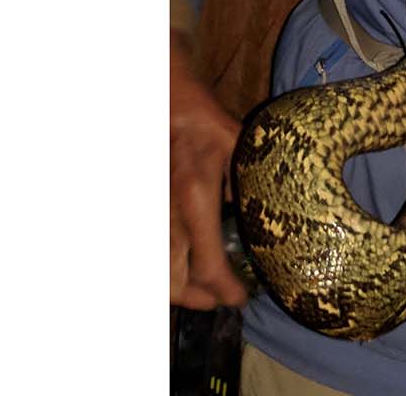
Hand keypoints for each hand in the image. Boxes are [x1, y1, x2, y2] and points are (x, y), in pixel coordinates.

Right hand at [170, 28, 246, 308]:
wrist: (169, 105)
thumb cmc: (209, 126)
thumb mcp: (241, 154)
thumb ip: (248, 191)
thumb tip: (257, 223)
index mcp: (196, 200)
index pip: (208, 264)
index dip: (225, 290)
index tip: (241, 297)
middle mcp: (168, 215)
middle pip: (173, 282)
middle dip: (198, 299)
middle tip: (221, 298)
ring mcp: (152, 215)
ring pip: (156, 272)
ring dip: (179, 289)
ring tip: (203, 288)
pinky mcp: (148, 212)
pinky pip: (152, 253)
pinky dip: (165, 269)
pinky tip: (184, 266)